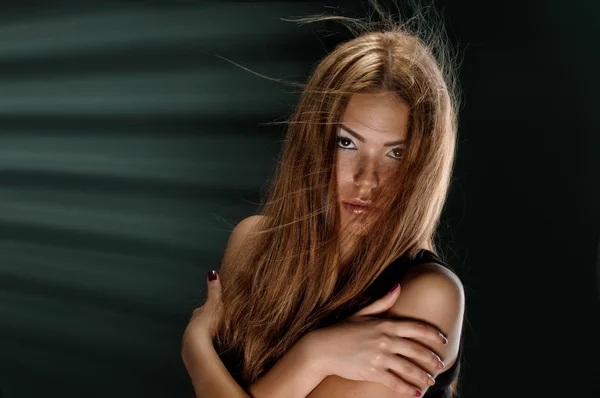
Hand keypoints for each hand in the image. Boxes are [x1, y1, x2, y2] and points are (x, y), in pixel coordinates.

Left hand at [181, 270, 222, 368]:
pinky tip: (213, 350)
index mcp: (197, 314)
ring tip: (216, 338)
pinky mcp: (194, 353)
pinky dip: (207, 347)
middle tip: (217, 324)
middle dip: (207, 323)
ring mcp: (191, 340)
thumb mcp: (214, 304)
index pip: (202, 309)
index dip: (209, 308)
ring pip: (200, 336)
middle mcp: (192, 326)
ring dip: (206, 336)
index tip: (215, 309)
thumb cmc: (207, 324)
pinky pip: (201, 348)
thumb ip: (214, 290)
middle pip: (200, 322)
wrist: (197, 346)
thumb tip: (212, 273)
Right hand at [305, 283, 447, 395]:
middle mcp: (385, 340)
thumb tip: (398, 286)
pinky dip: (407, 388)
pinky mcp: (372, 372)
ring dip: (422, 376)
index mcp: (385, 324)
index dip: (433, 335)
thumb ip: (382, 302)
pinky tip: (415, 393)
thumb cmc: (341, 330)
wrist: (322, 348)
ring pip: (408, 368)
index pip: (416, 328)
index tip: (443, 341)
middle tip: (440, 364)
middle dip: (431, 359)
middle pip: (416, 350)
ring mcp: (379, 356)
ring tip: (430, 381)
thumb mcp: (362, 313)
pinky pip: (394, 382)